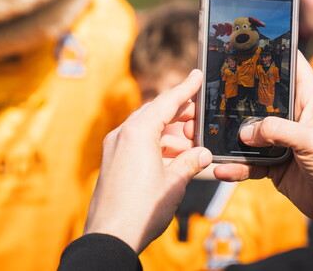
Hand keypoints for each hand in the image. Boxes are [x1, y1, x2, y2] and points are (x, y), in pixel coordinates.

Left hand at [84, 70, 211, 252]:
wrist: (110, 237)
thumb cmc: (141, 209)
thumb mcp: (174, 183)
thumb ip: (190, 162)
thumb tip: (203, 153)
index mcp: (138, 132)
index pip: (166, 101)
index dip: (185, 88)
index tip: (197, 75)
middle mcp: (122, 134)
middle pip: (155, 113)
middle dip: (180, 114)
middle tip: (201, 118)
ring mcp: (114, 148)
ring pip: (147, 129)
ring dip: (170, 134)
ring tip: (193, 144)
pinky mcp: (112, 162)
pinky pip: (137, 143)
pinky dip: (157, 145)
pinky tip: (175, 158)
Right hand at [213, 51, 312, 222]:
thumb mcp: (312, 141)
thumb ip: (279, 131)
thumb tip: (246, 132)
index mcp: (309, 101)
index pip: (293, 67)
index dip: (276, 52)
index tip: (251, 42)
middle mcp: (293, 118)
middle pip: (260, 100)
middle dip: (237, 98)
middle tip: (211, 92)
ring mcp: (281, 142)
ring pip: (249, 133)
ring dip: (228, 136)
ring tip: (205, 135)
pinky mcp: (274, 165)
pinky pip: (249, 162)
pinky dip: (235, 167)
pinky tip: (221, 169)